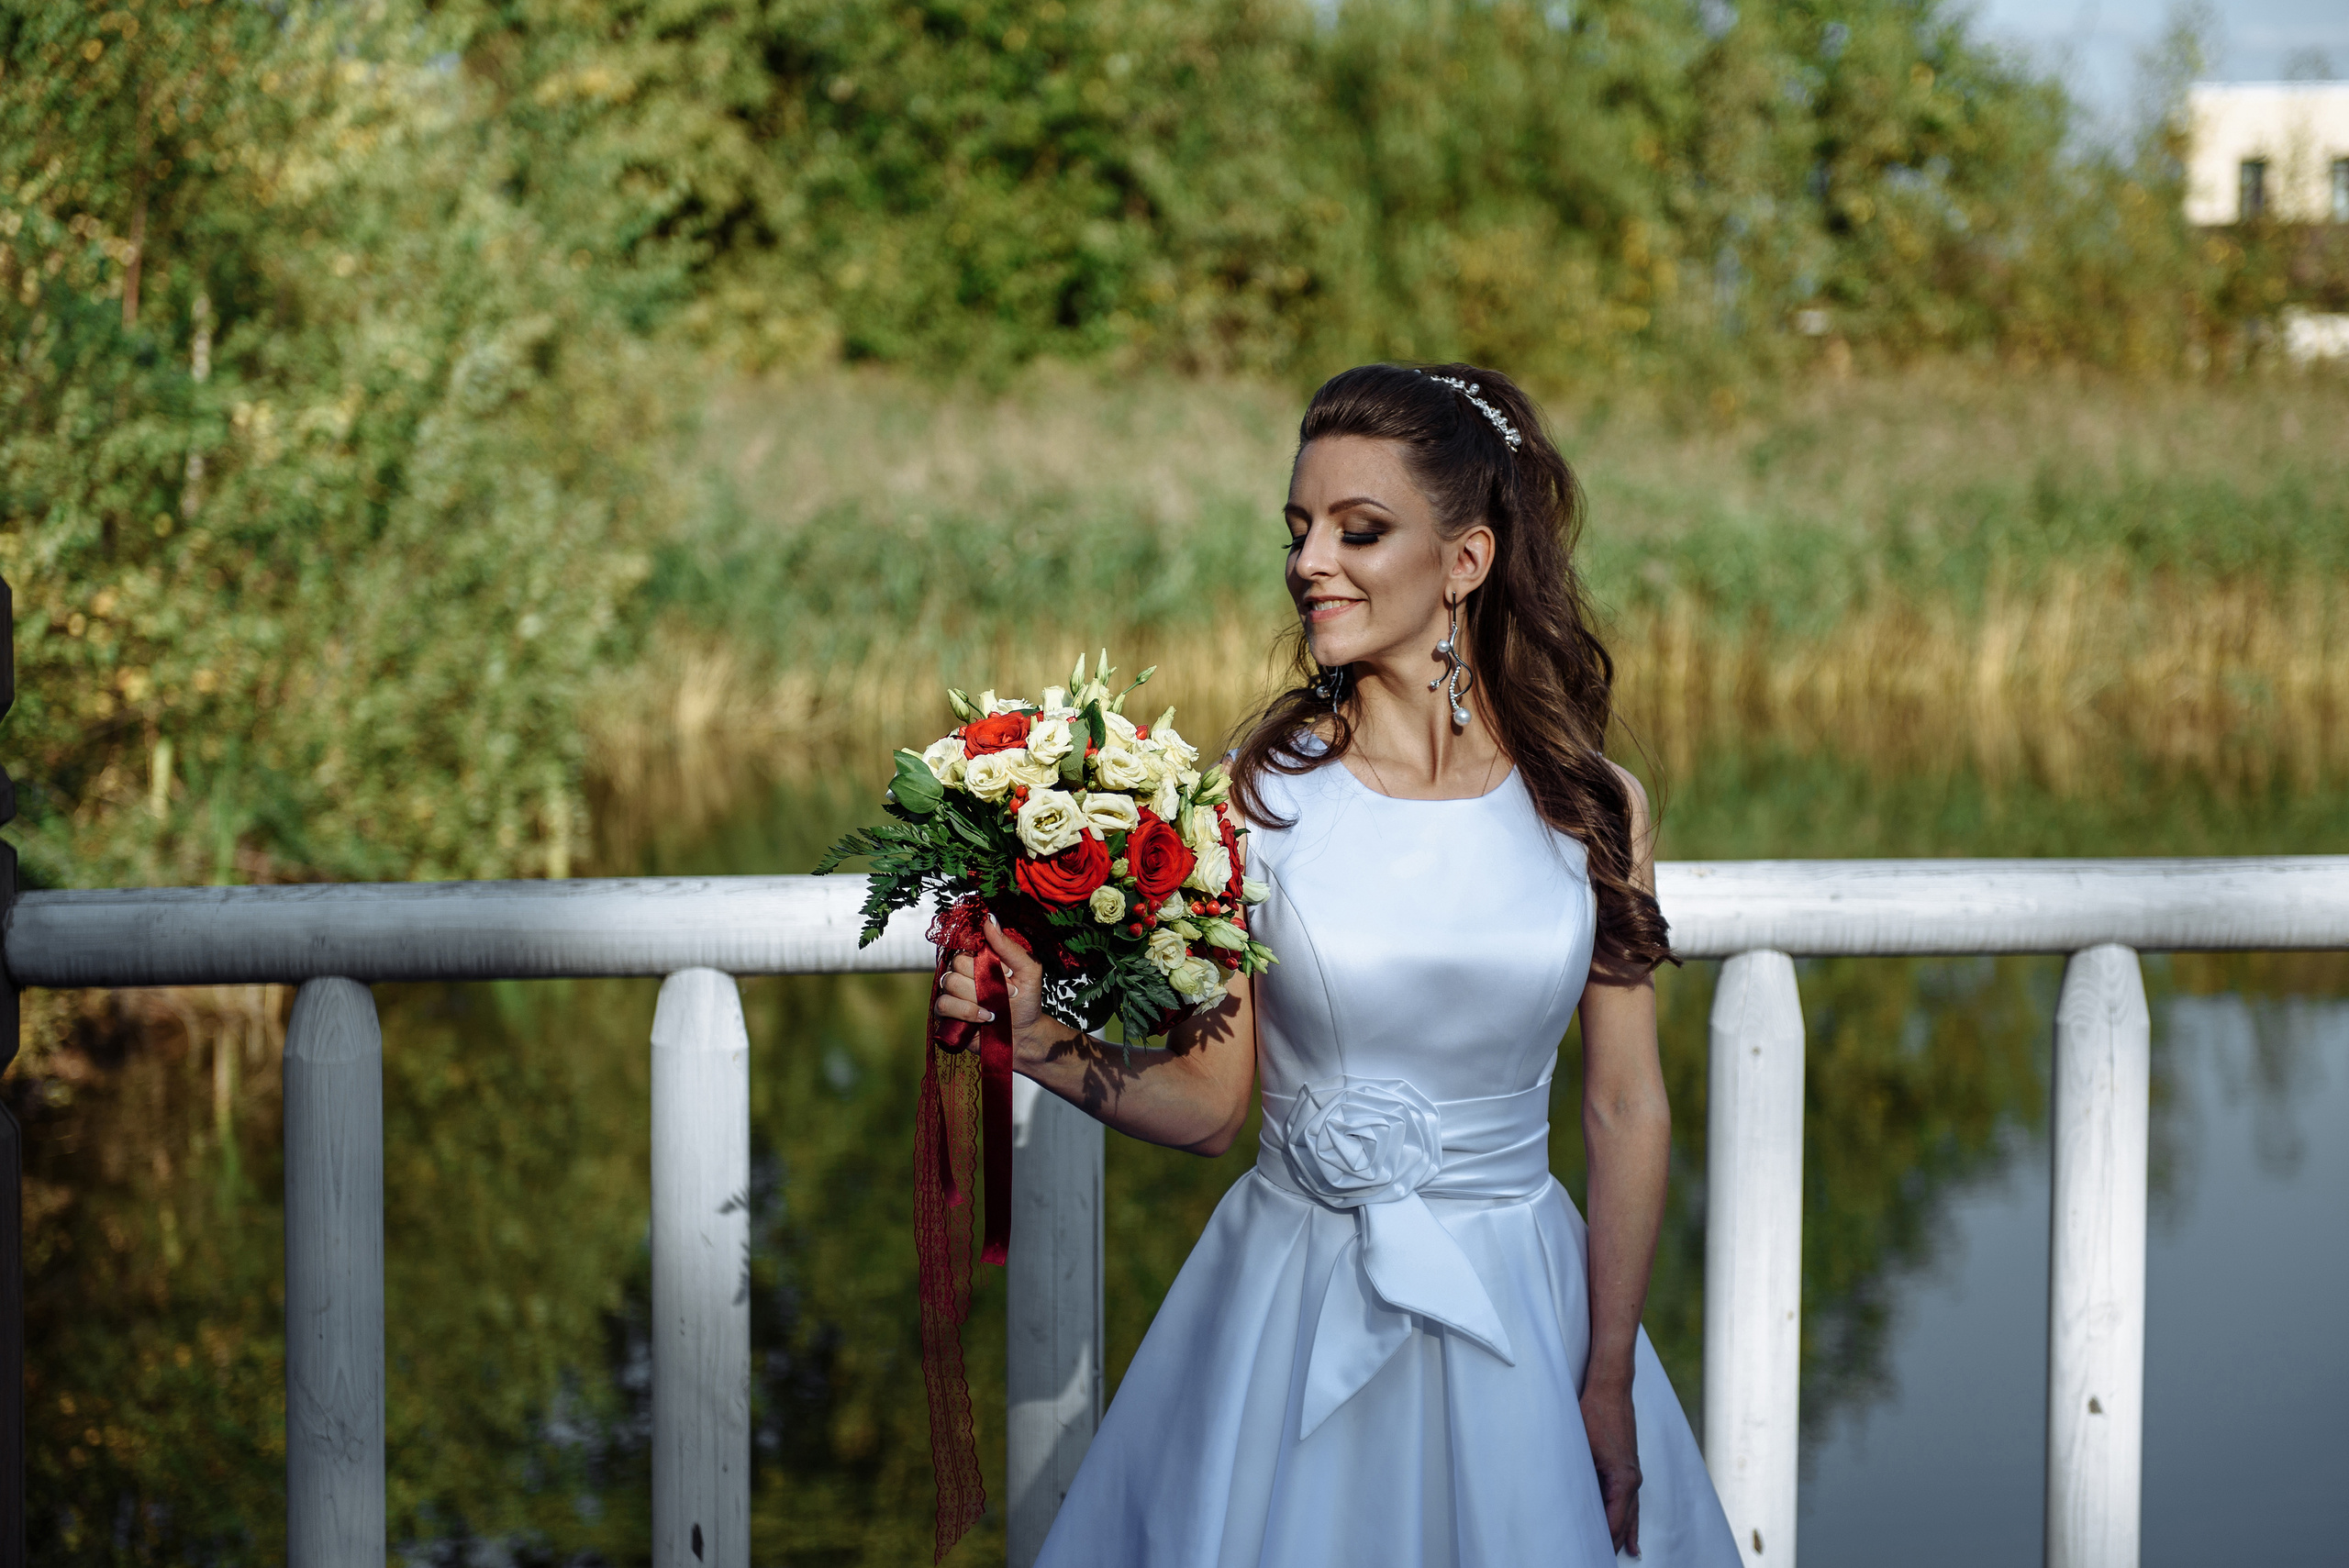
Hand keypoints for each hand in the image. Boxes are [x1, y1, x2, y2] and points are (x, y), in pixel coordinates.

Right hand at [932, 915, 1050, 1063]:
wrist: (1024, 1035)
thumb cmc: (1026, 1001)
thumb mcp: (1028, 970)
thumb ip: (1008, 946)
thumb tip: (989, 919)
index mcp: (978, 958)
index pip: (968, 944)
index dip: (986, 959)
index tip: (1006, 973)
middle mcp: (962, 973)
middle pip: (958, 963)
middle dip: (985, 981)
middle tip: (1006, 994)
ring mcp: (952, 993)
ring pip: (950, 983)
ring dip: (978, 998)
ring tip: (996, 1009)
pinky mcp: (946, 1014)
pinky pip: (944, 1004)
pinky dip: (966, 1012)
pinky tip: (985, 1018)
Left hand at [1581, 1381, 1641, 1557]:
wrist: (1611, 1389)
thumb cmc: (1595, 1413)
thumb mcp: (1580, 1446)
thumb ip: (1578, 1476)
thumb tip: (1566, 1501)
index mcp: (1623, 1480)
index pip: (1613, 1522)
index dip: (1601, 1541)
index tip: (1590, 1554)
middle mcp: (1632, 1481)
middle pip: (1624, 1523)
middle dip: (1612, 1543)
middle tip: (1598, 1560)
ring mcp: (1633, 1474)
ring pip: (1631, 1515)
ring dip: (1624, 1536)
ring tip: (1624, 1557)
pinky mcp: (1628, 1467)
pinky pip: (1631, 1502)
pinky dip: (1631, 1521)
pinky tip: (1633, 1536)